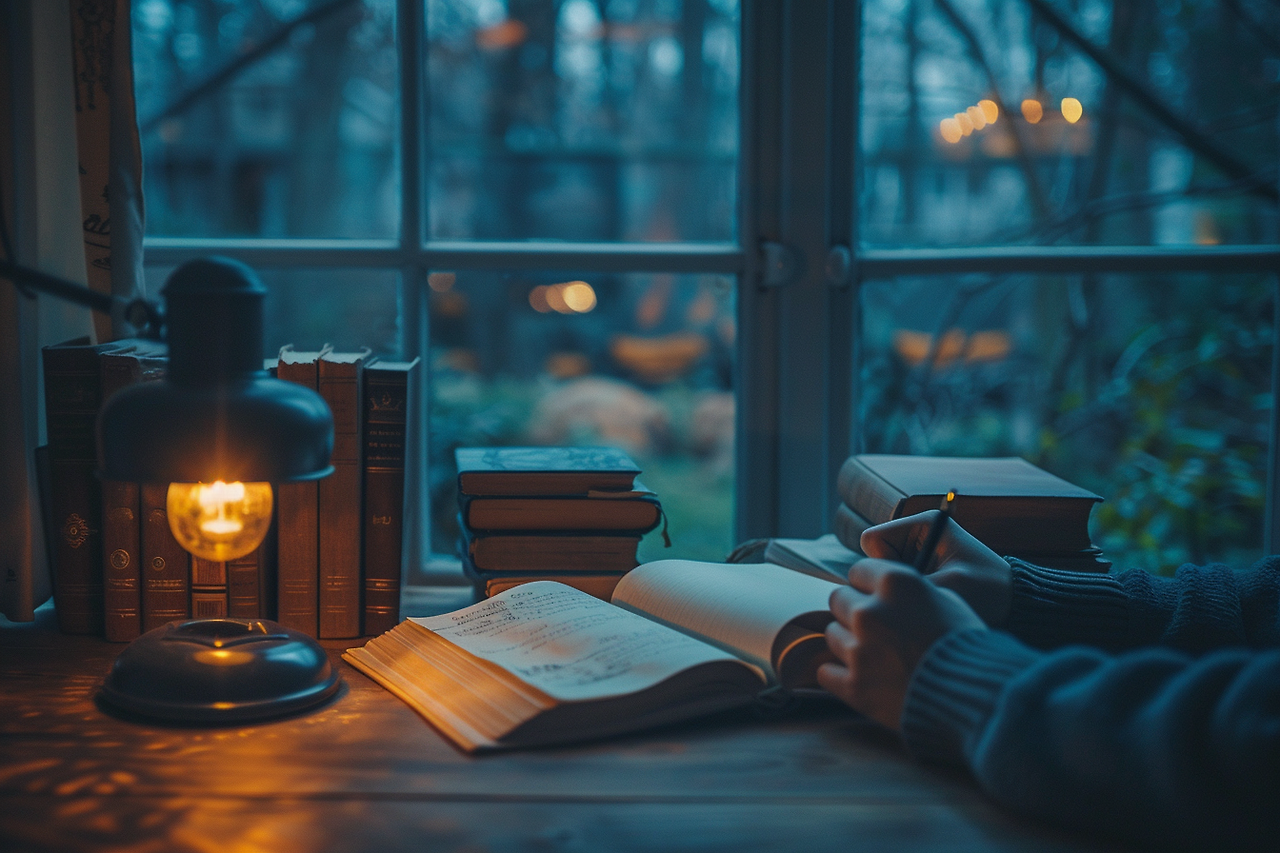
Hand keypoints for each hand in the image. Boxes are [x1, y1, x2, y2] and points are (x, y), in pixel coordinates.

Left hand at [817, 559, 984, 730]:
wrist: (974, 698)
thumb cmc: (966, 646)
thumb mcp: (948, 601)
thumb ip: (911, 590)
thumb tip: (890, 590)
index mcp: (895, 584)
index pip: (858, 571)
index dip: (868, 584)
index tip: (876, 596)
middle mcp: (869, 611)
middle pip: (839, 599)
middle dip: (854, 610)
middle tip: (876, 627)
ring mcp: (858, 649)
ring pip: (832, 634)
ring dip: (849, 642)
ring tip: (877, 656)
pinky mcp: (853, 685)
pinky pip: (825, 672)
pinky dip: (839, 675)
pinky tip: (861, 677)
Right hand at [860, 512, 1013, 627]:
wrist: (1015, 605)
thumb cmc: (988, 591)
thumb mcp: (948, 586)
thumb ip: (909, 585)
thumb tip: (872, 593)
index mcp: (923, 524)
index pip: (873, 540)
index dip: (885, 564)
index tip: (914, 580)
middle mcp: (916, 535)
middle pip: (875, 558)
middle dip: (893, 579)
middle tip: (924, 593)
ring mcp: (916, 553)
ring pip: (883, 574)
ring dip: (901, 590)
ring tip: (929, 601)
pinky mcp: (920, 571)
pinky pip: (895, 585)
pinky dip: (908, 597)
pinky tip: (930, 605)